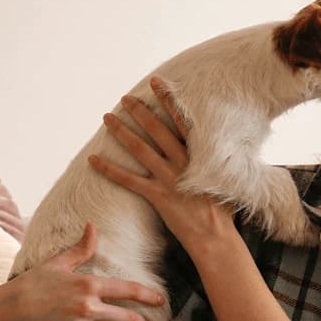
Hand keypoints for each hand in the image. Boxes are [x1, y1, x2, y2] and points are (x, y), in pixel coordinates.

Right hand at [0, 223, 164, 320]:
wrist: (5, 313)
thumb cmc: (31, 284)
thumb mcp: (56, 263)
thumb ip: (80, 249)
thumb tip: (92, 226)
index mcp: (88, 284)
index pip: (129, 290)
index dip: (149, 296)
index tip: (161, 301)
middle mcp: (87, 307)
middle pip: (130, 319)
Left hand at [89, 76, 236, 254]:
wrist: (216, 238)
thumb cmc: (222, 213)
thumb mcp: (227, 180)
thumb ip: (216, 162)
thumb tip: (215, 149)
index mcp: (201, 156)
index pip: (182, 121)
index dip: (168, 100)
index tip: (157, 82)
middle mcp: (183, 163)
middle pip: (157, 130)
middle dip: (139, 111)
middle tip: (125, 98)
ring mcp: (169, 179)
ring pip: (140, 149)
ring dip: (122, 131)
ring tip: (107, 118)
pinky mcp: (158, 196)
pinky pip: (128, 180)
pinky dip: (109, 169)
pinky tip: (93, 159)